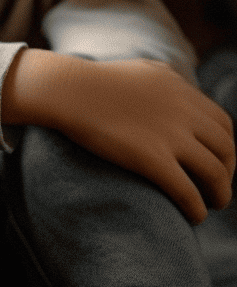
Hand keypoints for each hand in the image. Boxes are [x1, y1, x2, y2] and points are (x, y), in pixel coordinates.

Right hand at [3, 50, 235, 223]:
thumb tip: (179, 91)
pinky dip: (197, 208)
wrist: (66, 89)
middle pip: (226, 150)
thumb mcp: (143, 70)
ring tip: (211, 204)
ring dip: (220, 193)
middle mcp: (185, 112)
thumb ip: (168, 81)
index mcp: (183, 91)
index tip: (215, 161)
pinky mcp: (152, 159)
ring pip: (215, 174)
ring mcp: (171, 136)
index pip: (224, 124)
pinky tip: (194, 216)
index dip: (226, 148)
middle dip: (228, 172)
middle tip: (216, 187)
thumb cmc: (93, 80)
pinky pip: (188, 191)